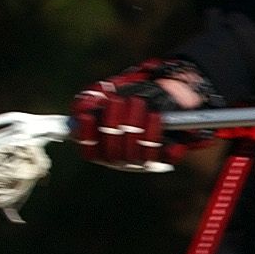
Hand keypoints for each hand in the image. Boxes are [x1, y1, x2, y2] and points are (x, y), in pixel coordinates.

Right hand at [71, 59, 213, 170]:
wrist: (170, 101)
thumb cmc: (134, 97)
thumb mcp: (114, 92)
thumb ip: (94, 97)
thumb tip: (84, 103)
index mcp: (103, 146)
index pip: (89, 150)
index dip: (86, 134)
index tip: (87, 115)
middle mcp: (119, 158)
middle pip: (110, 151)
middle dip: (112, 124)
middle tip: (117, 100)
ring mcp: (140, 161)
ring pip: (131, 152)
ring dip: (134, 124)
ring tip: (137, 101)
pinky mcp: (162, 158)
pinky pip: (155, 152)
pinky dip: (154, 132)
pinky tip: (155, 116)